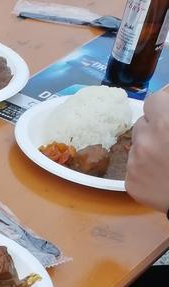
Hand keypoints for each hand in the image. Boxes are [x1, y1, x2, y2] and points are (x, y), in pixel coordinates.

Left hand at [126, 88, 168, 212]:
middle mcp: (146, 141)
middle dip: (154, 125)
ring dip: (148, 146)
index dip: (163, 103)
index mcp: (165, 124)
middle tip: (167, 135)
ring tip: (165, 156)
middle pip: (142, 123)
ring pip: (136, 145)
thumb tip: (167, 96)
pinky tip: (160, 172)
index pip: (154, 100)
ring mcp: (134, 163)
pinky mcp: (130, 182)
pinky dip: (144, 166)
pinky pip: (133, 166)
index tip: (167, 107)